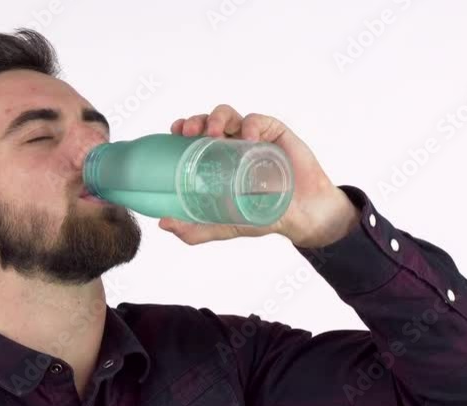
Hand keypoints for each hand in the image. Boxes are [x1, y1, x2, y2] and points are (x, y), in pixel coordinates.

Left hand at [161, 104, 357, 246]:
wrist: (302, 217)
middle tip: (187, 132)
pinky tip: (248, 137)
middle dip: (195, 120)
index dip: (182, 129)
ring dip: (216, 117)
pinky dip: (251, 125)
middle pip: (208, 121)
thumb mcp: (225, 225)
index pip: (195, 137)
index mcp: (218, 159)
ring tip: (213, 132)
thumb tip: (164, 224)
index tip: (173, 132)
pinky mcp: (276, 134)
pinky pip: (259, 121)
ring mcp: (254, 138)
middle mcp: (233, 145)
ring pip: (229, 115)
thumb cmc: (264, 216)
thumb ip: (196, 229)